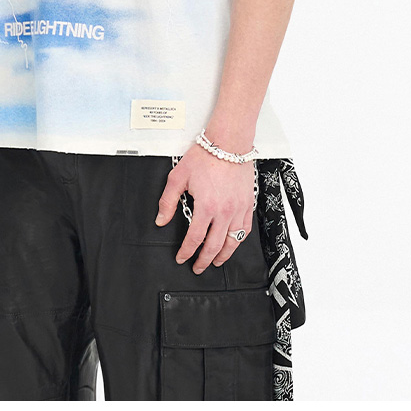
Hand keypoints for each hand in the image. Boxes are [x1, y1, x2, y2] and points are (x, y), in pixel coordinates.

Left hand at [155, 134, 256, 271]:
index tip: (182, 258)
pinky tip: (233, 243)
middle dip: (204, 260)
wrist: (229, 143)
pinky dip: (238, 240)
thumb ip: (168, 201)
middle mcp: (224, 212)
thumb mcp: (178, 177)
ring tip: (216, 262)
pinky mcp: (248, 203)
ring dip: (223, 255)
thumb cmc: (205, 156)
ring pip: (233, 241)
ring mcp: (239, 209)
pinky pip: (245, 229)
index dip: (186, 252)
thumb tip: (161, 219)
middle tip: (198, 267)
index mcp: (206, 207)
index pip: (195, 238)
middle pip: (214, 246)